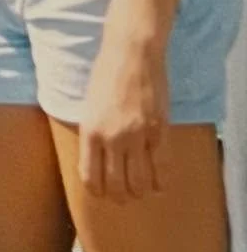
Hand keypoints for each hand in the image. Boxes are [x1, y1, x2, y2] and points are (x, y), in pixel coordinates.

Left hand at [77, 33, 168, 202]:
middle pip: (116, 186)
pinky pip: (162, 169)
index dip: (97, 192)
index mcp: (90, 130)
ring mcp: (137, 136)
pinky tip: (159, 184)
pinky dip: (161, 182)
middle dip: (119, 197)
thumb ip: (93, 132)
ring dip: (140, 192)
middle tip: (123, 196)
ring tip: (141, 190)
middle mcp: (112, 137)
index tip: (102, 194)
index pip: (90, 177)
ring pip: (139, 183)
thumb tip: (95, 157)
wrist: (131, 54)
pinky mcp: (159, 131)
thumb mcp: (88, 104)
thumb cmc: (106, 75)